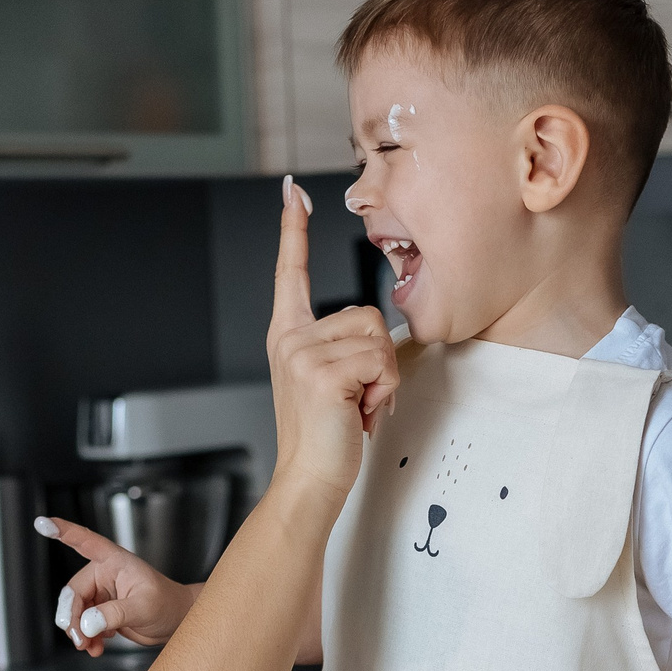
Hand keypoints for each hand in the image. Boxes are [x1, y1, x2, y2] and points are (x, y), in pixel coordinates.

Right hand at [39, 518, 197, 655]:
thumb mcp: (142, 608)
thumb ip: (114, 614)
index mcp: (114, 561)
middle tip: (80, 639)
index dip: (63, 531)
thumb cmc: (167, 604)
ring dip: (78, 632)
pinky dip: (85, 638)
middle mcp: (103, 574)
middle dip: (72, 618)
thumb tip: (86, 624)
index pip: (85, 541)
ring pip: (74, 611)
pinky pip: (82, 623)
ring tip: (90, 647)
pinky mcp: (101, 611)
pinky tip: (96, 648)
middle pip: (72, 593)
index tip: (42, 522)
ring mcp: (101, 594)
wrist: (176, 622)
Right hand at [266, 177, 390, 502]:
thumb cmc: (326, 436)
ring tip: (357, 406)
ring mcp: (303, 353)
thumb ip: (341, 348)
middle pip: (367, 313)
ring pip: (379, 338)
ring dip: (383, 378)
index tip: (290, 191)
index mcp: (287, 336)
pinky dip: (383, 391)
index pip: (289, 272)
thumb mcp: (329, 381)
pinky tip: (359, 413)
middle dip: (379, 360)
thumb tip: (375, 341)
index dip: (291, 230)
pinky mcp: (323, 372)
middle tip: (357, 398)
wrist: (309, 479)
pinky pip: (381, 361)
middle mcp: (290, 338)